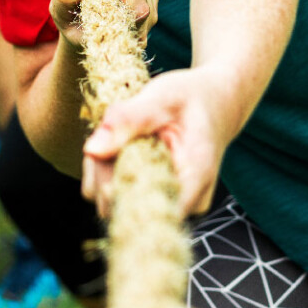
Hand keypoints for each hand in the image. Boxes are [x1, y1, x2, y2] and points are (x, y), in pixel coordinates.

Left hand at [83, 67, 235, 217]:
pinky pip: (120, 199)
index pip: (147, 209)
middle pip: (125, 210)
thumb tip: (92, 151)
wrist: (215, 103)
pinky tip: (115, 149)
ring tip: (113, 138)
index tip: (100, 159)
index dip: (114, 190)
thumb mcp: (162, 97)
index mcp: (194, 178)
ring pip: (116, 207)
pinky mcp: (158, 201)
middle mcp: (187, 202)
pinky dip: (108, 176)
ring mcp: (173, 205)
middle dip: (102, 175)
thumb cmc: (192, 97)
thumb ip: (128, 120)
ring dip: (102, 174)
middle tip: (106, 135)